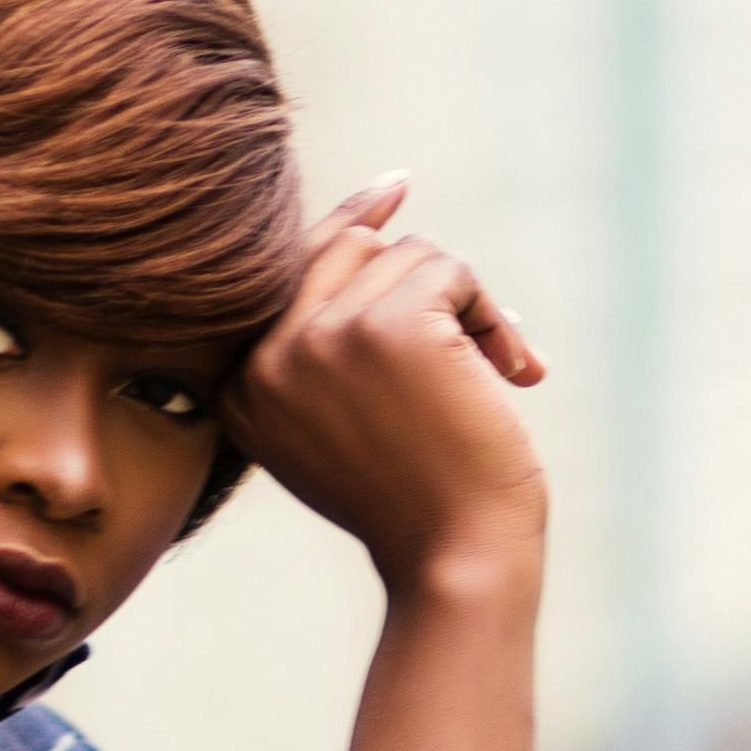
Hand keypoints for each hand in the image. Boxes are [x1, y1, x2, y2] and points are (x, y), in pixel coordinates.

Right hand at [234, 182, 548, 601]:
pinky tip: (511, 376)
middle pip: (350, 249)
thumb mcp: (343, 419)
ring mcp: (319, 337)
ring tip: (493, 380)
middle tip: (479, 352)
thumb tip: (374, 210)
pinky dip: (494, 315)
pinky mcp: (385, 326)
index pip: (286, 268)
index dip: (349, 223)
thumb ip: (326, 337)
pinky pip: (450, 271)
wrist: (457, 560)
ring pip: (408, 256)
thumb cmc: (418, 500)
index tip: (394, 190)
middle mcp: (264, 355)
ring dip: (468, 309)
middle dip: (424, 289)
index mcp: (239, 384)